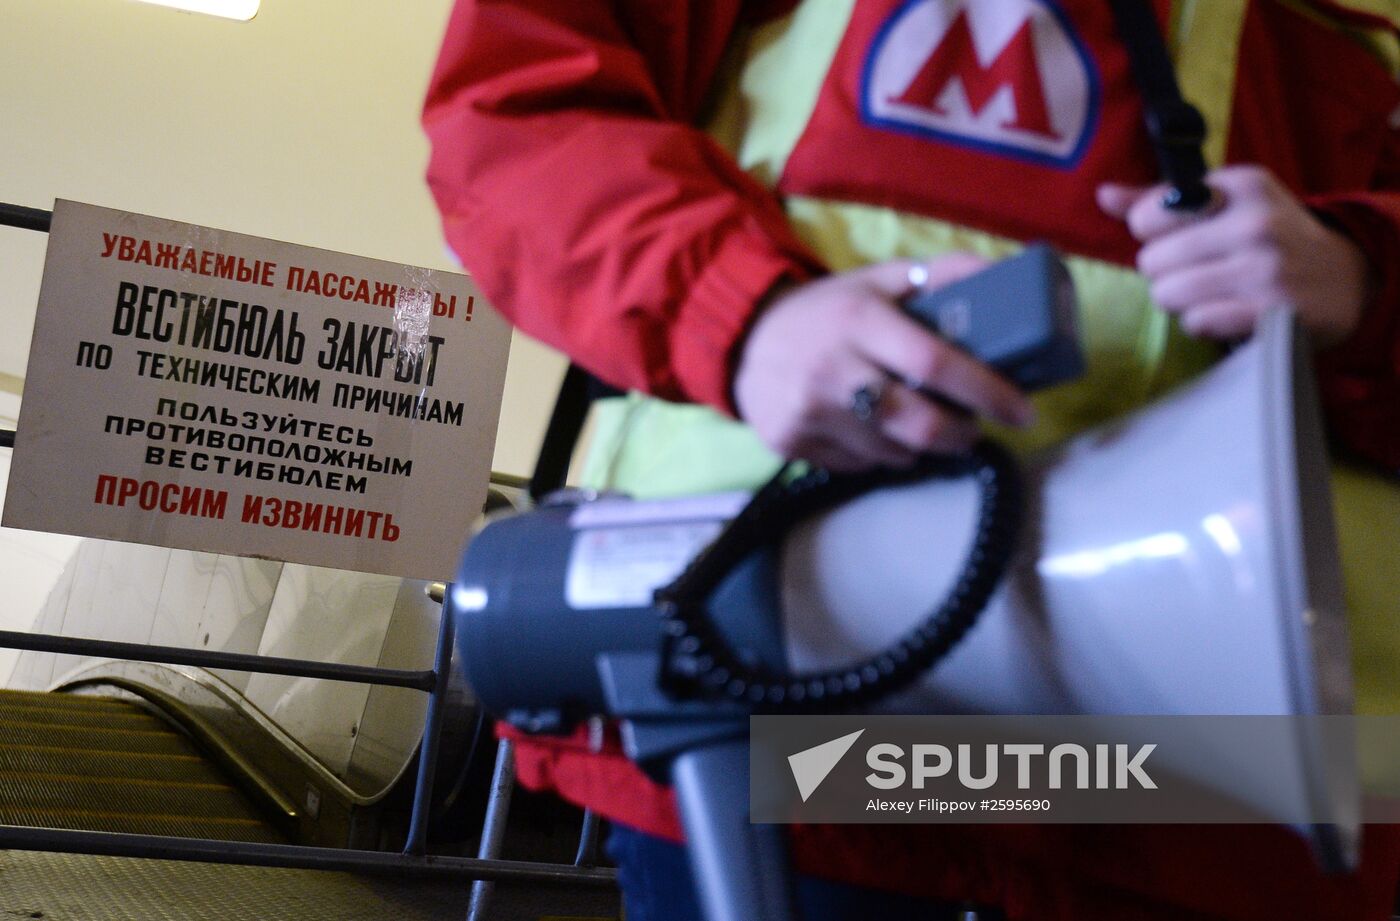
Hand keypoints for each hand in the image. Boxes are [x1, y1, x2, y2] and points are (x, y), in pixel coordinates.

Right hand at [731, 254, 1033, 472]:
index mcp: (859, 319)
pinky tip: (875, 431)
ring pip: (892, 452)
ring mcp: (809, 412)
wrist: (743, 339)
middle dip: (961, 435)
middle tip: (974, 429)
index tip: (1021, 410)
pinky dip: (880, 454)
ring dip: (921, 446)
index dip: (985, 390)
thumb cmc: (826, 311)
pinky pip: (859, 465)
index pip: (934, 362)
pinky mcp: (791, 443)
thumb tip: (1000, 271)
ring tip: (922, 424)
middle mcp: (832, 368)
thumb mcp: (876, 281)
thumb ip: (938, 276)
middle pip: (918, 423)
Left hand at [1097, 165, 1372, 345]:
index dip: (1153, 237)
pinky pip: (1196, 323)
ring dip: (1181, 302)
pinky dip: (1202, 324)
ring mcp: (1266, 269)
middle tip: (1200, 273)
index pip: (1147, 215)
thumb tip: (1103, 195)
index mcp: (1240, 186)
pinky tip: (1226, 313)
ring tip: (1212, 294)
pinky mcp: (1271, 312)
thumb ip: (1162, 199)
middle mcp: (1255, 222)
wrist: (1346, 278)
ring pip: (1168, 295)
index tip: (1180, 241)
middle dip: (1166, 274)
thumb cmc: (1272, 237)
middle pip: (1152, 262)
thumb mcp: (1227, 203)